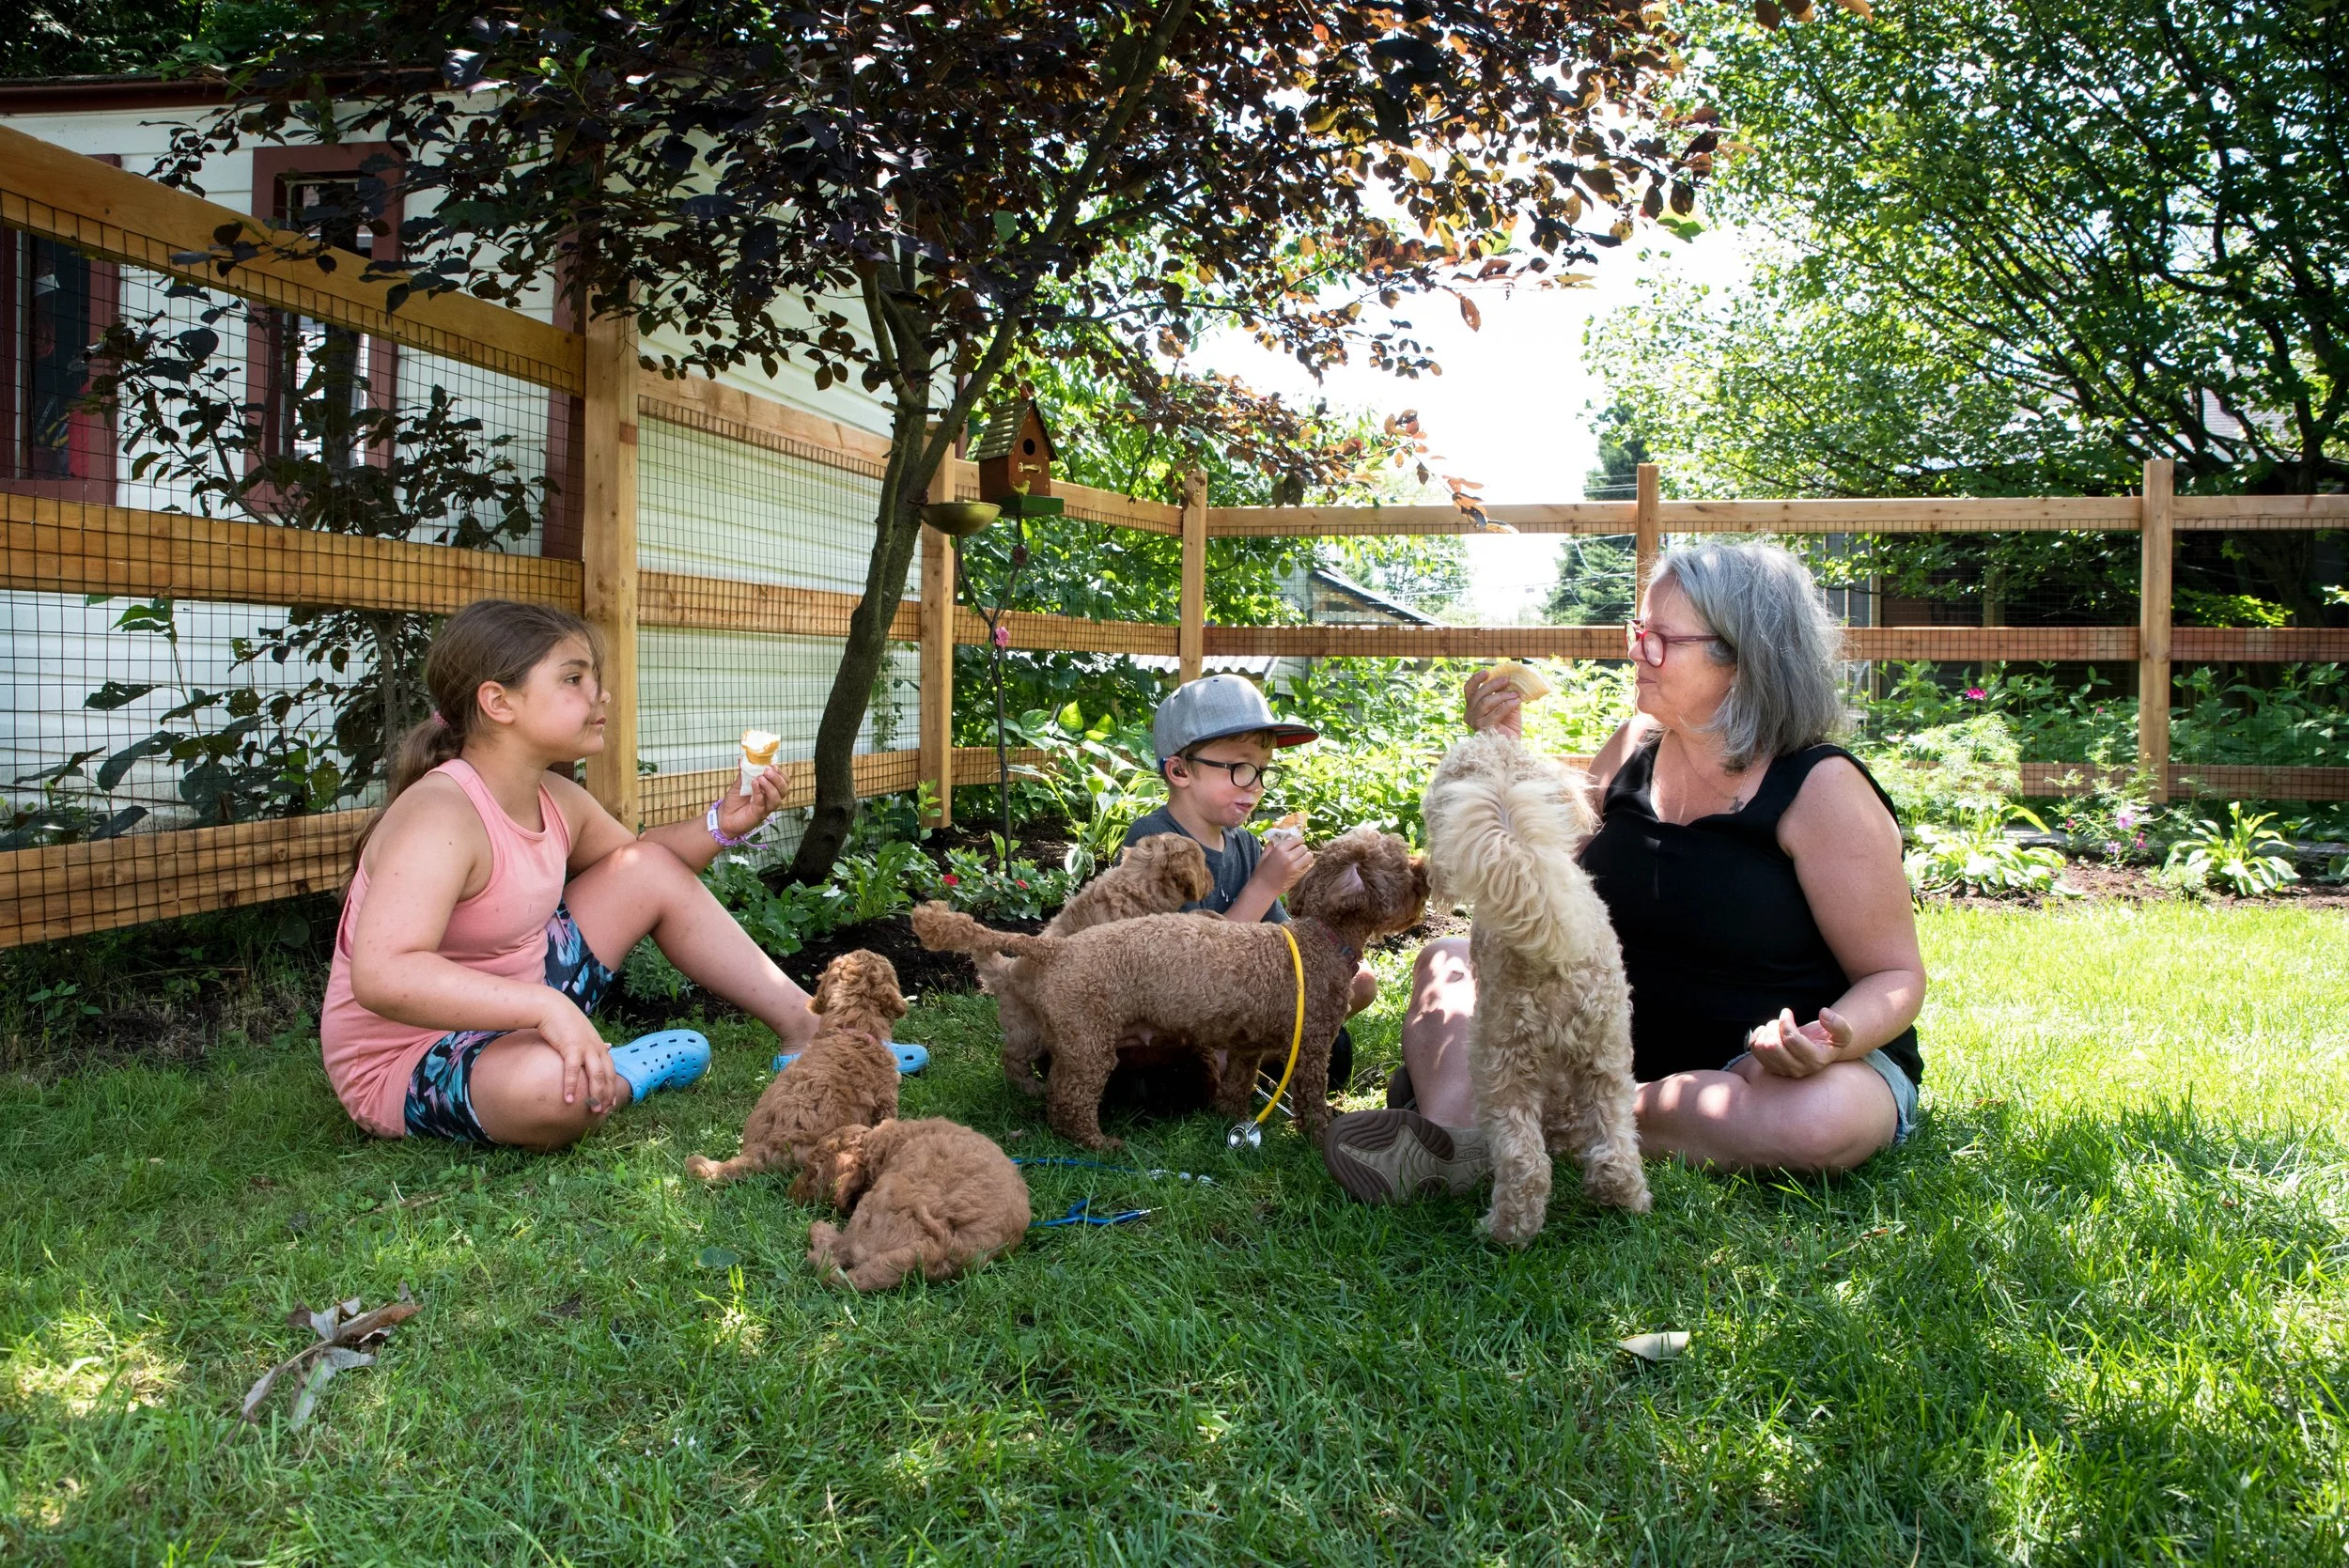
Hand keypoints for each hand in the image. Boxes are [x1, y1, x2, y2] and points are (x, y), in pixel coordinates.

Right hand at [540, 995, 623, 1112]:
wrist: (553, 1008)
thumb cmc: (568, 1021)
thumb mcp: (587, 1032)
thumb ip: (598, 1043)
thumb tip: (611, 1047)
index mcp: (600, 1046)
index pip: (611, 1071)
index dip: (613, 1088)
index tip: (612, 1104)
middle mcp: (597, 1047)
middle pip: (607, 1076)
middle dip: (607, 1095)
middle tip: (604, 1112)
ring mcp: (586, 1047)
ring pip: (596, 1075)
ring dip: (595, 1094)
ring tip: (593, 1109)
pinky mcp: (571, 1047)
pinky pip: (573, 1070)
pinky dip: (571, 1086)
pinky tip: (568, 1099)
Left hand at [715, 763, 788, 839]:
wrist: (723, 817)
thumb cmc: (733, 802)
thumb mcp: (739, 784)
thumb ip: (743, 773)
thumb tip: (743, 759)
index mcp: (768, 791)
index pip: (782, 782)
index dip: (780, 774)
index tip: (772, 765)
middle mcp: (769, 800)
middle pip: (783, 790)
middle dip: (777, 779)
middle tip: (767, 771)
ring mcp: (765, 808)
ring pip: (776, 799)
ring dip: (770, 786)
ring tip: (760, 778)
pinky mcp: (758, 815)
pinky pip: (762, 804)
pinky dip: (759, 793)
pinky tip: (754, 784)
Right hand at [1253, 837, 1314, 894]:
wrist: (1263, 890)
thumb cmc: (1261, 873)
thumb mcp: (1263, 856)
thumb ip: (1270, 846)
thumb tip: (1275, 839)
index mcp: (1279, 850)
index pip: (1295, 840)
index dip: (1298, 840)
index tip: (1298, 842)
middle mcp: (1288, 857)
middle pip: (1303, 847)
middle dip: (1302, 848)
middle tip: (1299, 851)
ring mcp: (1295, 867)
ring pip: (1309, 856)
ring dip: (1306, 856)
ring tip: (1302, 858)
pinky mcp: (1298, 875)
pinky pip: (1308, 866)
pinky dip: (1306, 864)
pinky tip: (1301, 865)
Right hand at [1464, 669, 1523, 738]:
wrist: (1512, 745)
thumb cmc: (1508, 726)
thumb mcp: (1507, 705)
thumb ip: (1505, 693)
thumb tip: (1511, 679)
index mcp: (1472, 707)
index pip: (1469, 690)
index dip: (1476, 679)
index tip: (1487, 672)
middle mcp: (1469, 715)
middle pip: (1478, 695)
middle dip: (1493, 685)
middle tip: (1507, 680)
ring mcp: (1475, 723)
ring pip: (1485, 703)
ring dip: (1502, 696)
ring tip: (1515, 694)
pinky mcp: (1484, 730)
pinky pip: (1495, 713)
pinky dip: (1507, 705)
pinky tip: (1516, 701)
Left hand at [1745, 1006, 1852, 1078]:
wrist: (1817, 1048)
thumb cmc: (1828, 1038)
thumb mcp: (1843, 1033)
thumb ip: (1839, 1024)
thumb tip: (1824, 1014)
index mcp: (1815, 1061)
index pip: (1792, 1040)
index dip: (1786, 1022)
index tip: (1786, 1011)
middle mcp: (1798, 1070)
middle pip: (1773, 1046)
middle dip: (1774, 1027)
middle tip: (1779, 1019)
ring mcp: (1783, 1070)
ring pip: (1763, 1048)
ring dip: (1766, 1030)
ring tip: (1775, 1025)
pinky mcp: (1771, 1067)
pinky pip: (1755, 1050)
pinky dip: (1757, 1036)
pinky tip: (1766, 1031)